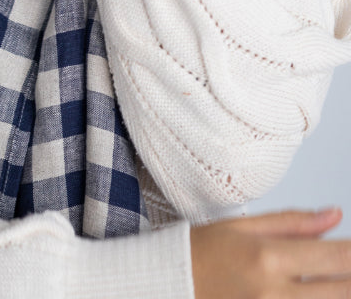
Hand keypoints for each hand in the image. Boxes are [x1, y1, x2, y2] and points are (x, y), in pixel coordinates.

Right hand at [191, 208, 350, 297]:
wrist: (172, 283)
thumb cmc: (205, 252)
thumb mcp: (245, 226)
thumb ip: (294, 223)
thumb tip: (336, 214)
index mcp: (268, 257)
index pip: (336, 257)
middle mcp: (273, 292)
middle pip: (342, 291)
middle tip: (348, 267)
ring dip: (338, 290)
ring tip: (335, 279)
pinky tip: (316, 290)